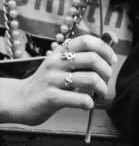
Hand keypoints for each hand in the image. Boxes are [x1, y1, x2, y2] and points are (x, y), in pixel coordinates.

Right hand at [1, 34, 116, 124]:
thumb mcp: (60, 64)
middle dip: (107, 71)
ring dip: (102, 89)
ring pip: (90, 79)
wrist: (20, 100)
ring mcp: (52, 79)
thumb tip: (109, 57)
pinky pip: (80, 98)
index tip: (111, 60)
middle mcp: (56, 62)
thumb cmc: (48, 82)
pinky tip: (87, 104)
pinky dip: (89, 102)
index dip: (105, 49)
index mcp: (60, 51)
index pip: (87, 40)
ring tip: (100, 94)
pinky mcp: (51, 97)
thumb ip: (80, 59)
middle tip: (106, 81)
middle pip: (92, 59)